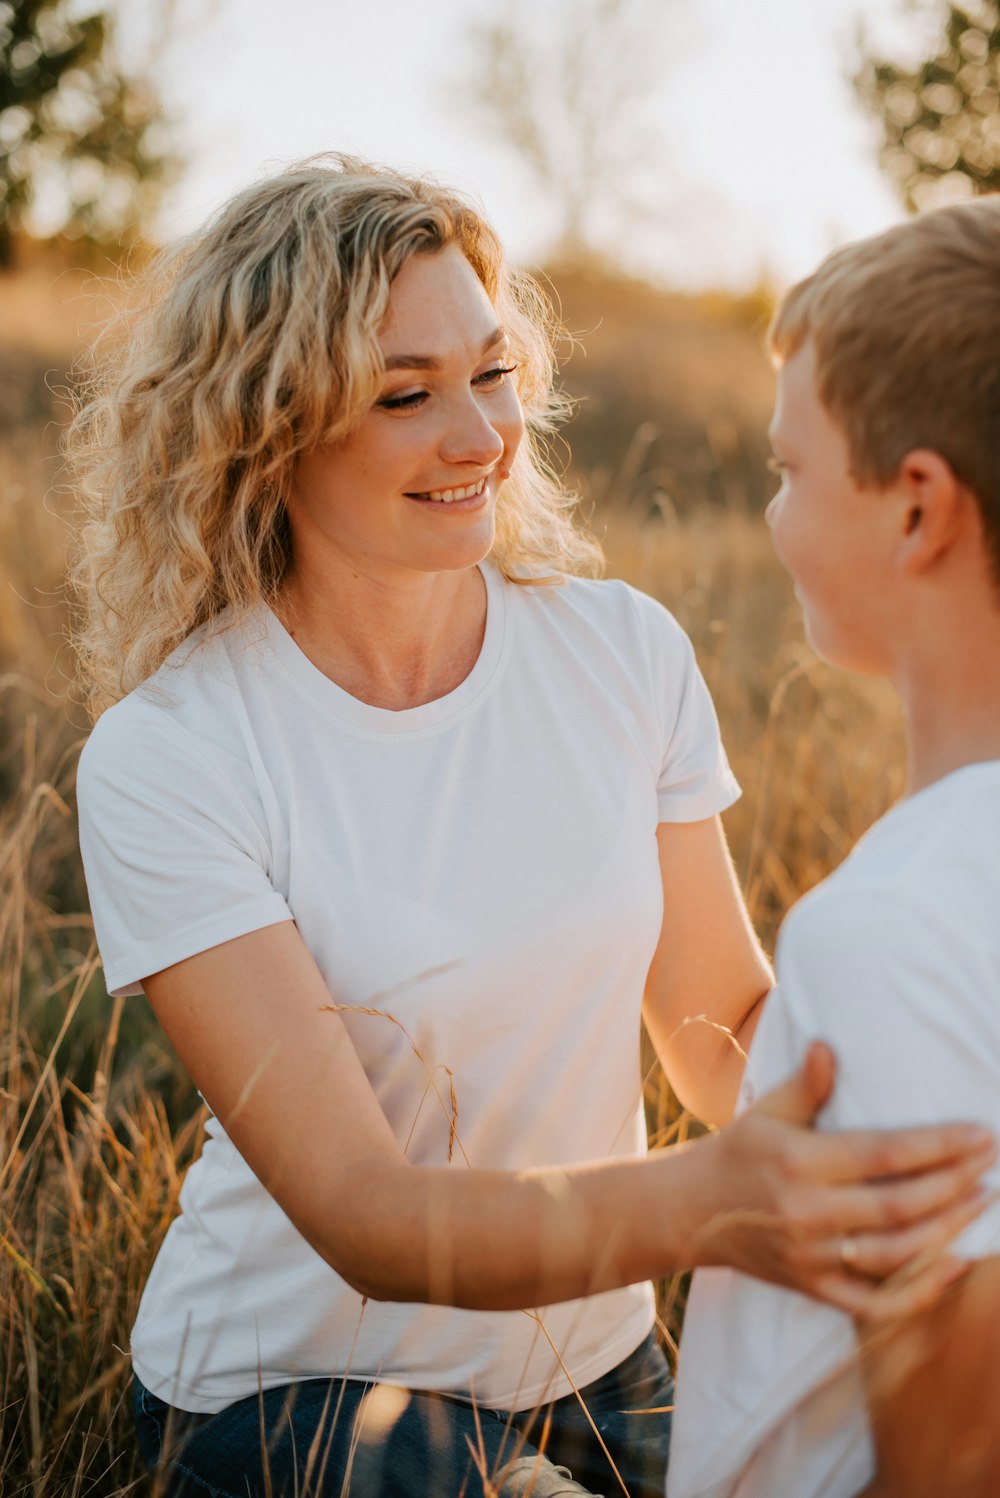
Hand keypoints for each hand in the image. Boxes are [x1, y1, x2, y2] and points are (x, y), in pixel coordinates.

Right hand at [691, 1042, 994, 1320]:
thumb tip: (827, 1046)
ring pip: (897, 1253)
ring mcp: (812, 1258)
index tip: (979, 1134)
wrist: (691, 1212)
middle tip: (989, 1162)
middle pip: (899, 1205)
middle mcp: (807, 1213)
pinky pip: (876, 1301)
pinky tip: (955, 1264)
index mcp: (798, 1162)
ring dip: (949, 1229)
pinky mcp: (814, 1288)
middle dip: (954, 1184)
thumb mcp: (766, 1112)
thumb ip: (806, 1086)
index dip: (937, 1146)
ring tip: (982, 1201)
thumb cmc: (738, 1152)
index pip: (883, 1155)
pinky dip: (921, 1290)